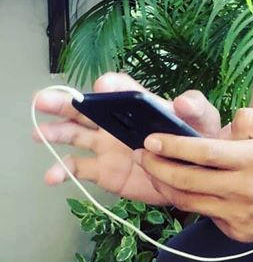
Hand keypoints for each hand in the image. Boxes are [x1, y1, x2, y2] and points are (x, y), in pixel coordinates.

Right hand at [32, 73, 223, 204]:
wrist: (197, 174)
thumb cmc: (199, 137)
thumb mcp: (203, 119)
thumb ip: (195, 107)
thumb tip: (183, 100)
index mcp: (140, 104)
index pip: (121, 89)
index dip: (111, 86)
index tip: (102, 87)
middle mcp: (118, 121)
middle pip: (86, 109)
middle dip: (64, 103)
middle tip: (44, 100)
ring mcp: (107, 145)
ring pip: (75, 135)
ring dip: (55, 132)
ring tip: (39, 133)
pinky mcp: (104, 171)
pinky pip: (78, 168)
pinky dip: (62, 170)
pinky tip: (51, 175)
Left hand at [137, 108, 252, 241]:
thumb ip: (251, 117)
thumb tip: (224, 127)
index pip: (204, 153)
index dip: (173, 147)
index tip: (151, 140)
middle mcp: (243, 189)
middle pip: (188, 181)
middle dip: (158, 167)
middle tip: (142, 155)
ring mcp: (239, 215)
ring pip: (190, 203)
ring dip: (166, 186)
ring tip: (154, 170)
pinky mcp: (237, 232)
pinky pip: (206, 215)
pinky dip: (192, 201)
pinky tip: (185, 188)